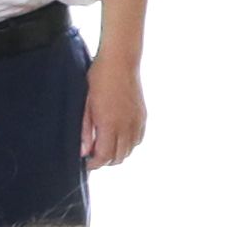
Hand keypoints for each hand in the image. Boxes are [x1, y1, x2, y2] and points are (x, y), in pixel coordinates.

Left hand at [82, 56, 147, 170]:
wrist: (120, 62)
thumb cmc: (98, 79)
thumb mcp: (85, 104)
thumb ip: (85, 130)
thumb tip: (84, 151)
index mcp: (110, 124)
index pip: (104, 156)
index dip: (94, 164)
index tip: (86, 163)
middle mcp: (126, 126)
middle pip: (119, 157)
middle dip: (105, 161)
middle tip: (93, 155)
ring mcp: (137, 121)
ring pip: (130, 150)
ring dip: (118, 153)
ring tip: (105, 147)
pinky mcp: (143, 116)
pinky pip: (138, 139)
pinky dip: (129, 144)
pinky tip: (119, 138)